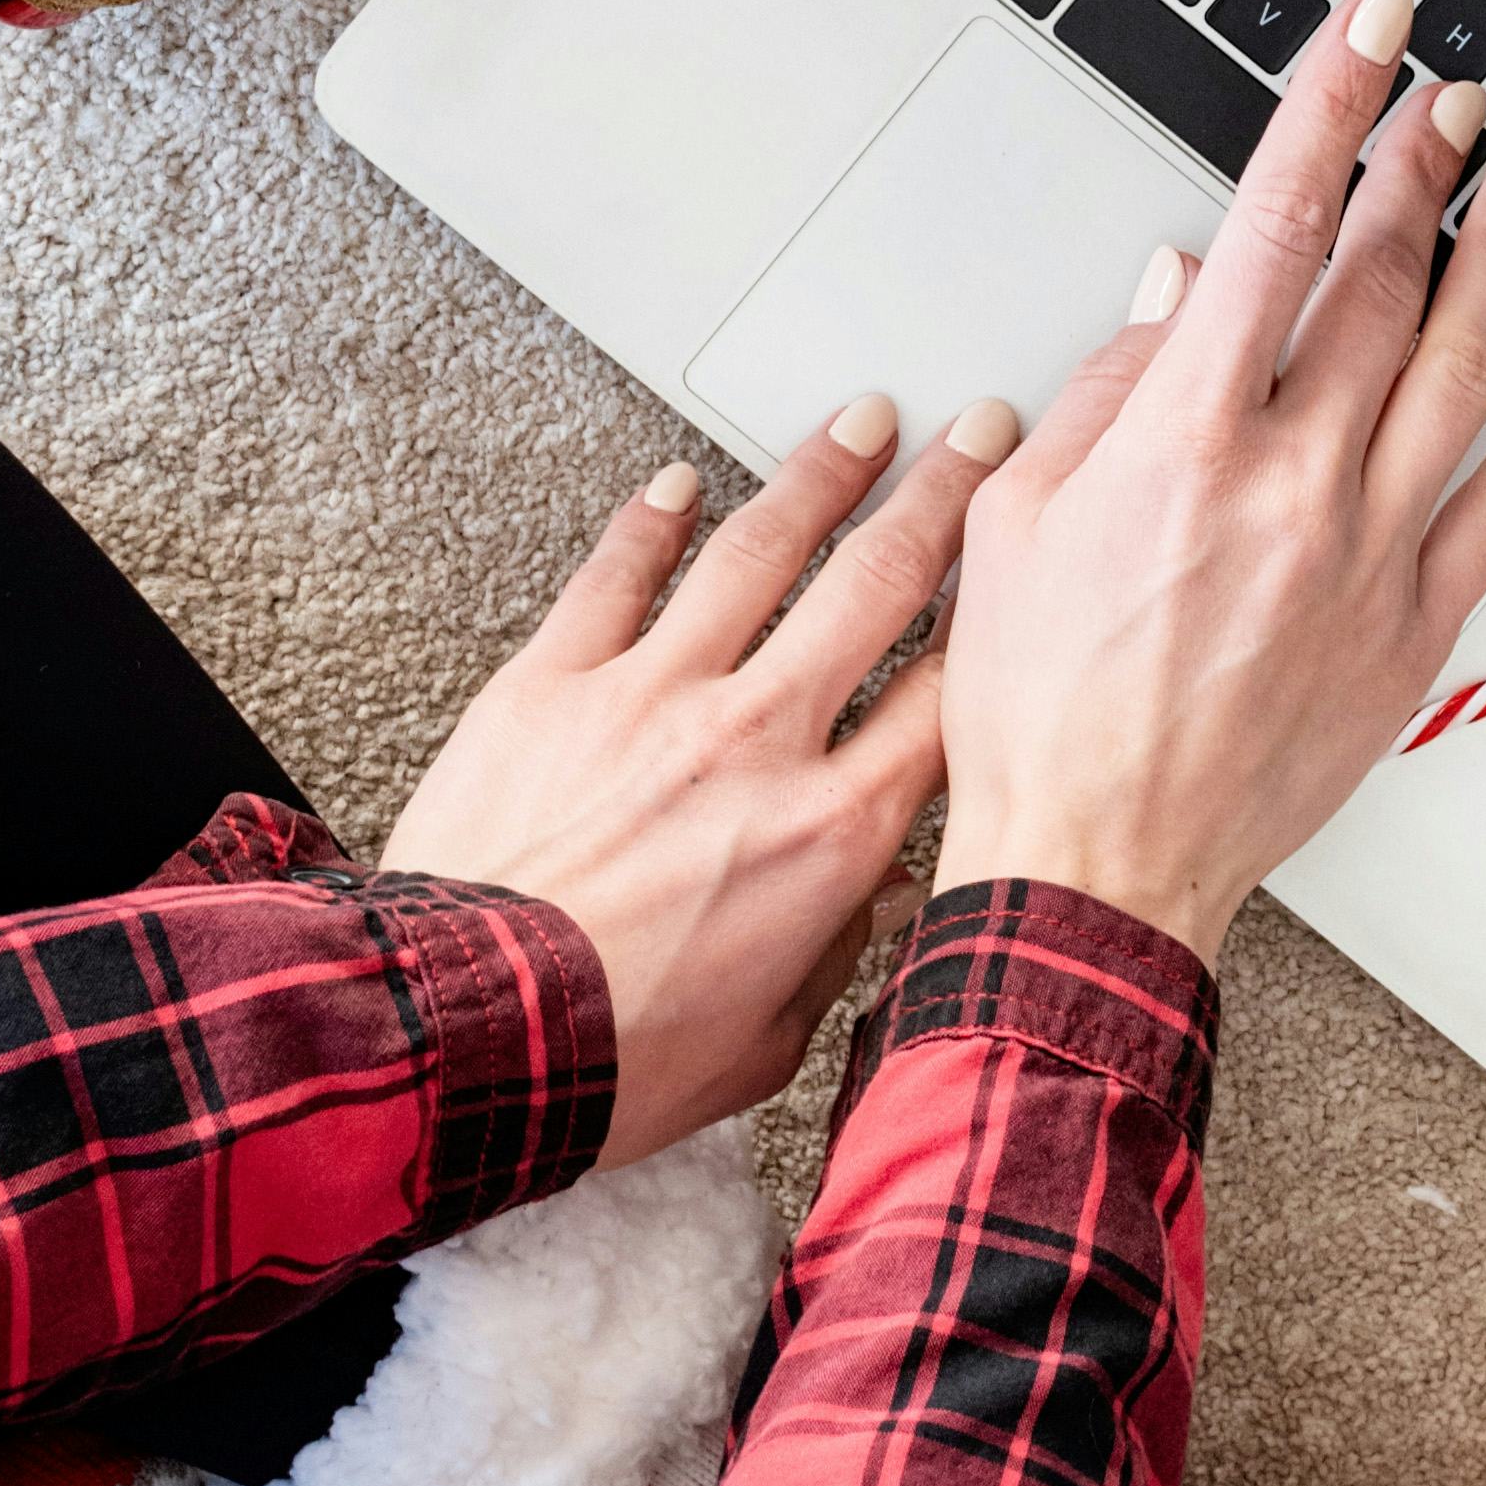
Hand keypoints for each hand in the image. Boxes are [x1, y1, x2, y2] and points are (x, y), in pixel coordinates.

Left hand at [387, 392, 1017, 1156]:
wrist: (468, 1040)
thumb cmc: (610, 1060)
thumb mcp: (769, 1039)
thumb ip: (831, 955)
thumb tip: (859, 910)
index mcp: (830, 832)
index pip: (942, 695)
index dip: (992, 622)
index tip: (1017, 576)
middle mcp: (756, 741)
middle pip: (876, 584)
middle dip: (942, 497)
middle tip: (978, 436)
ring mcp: (652, 697)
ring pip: (759, 551)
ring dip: (821, 476)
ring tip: (862, 425)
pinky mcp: (552, 684)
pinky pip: (616, 576)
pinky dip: (653, 520)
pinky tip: (681, 480)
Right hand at [936, 0, 1485, 962]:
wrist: (1100, 863)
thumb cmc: (1039, 708)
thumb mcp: (1022, 519)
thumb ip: (1111, 385)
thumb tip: (1187, 283)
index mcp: (1183, 442)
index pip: (1275, 232)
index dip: (1329, 115)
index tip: (1370, 38)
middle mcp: (1290, 484)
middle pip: (1379, 285)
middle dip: (1420, 168)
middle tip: (1453, 97)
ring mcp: (1367, 554)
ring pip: (1462, 369)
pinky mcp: (1415, 625)